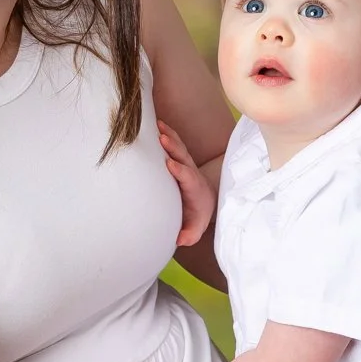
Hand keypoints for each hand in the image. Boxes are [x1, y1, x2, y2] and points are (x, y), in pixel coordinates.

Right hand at [158, 120, 215, 247]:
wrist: (205, 200)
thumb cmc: (196, 214)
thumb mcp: (195, 228)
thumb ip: (189, 234)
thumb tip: (180, 239)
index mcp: (194, 188)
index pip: (188, 177)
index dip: (180, 170)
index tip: (170, 164)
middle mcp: (190, 172)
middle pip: (183, 157)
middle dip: (173, 147)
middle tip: (162, 138)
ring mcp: (185, 163)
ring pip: (178, 147)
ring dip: (168, 135)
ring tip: (157, 124)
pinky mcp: (179, 158)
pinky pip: (173, 143)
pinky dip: (166, 132)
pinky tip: (154, 122)